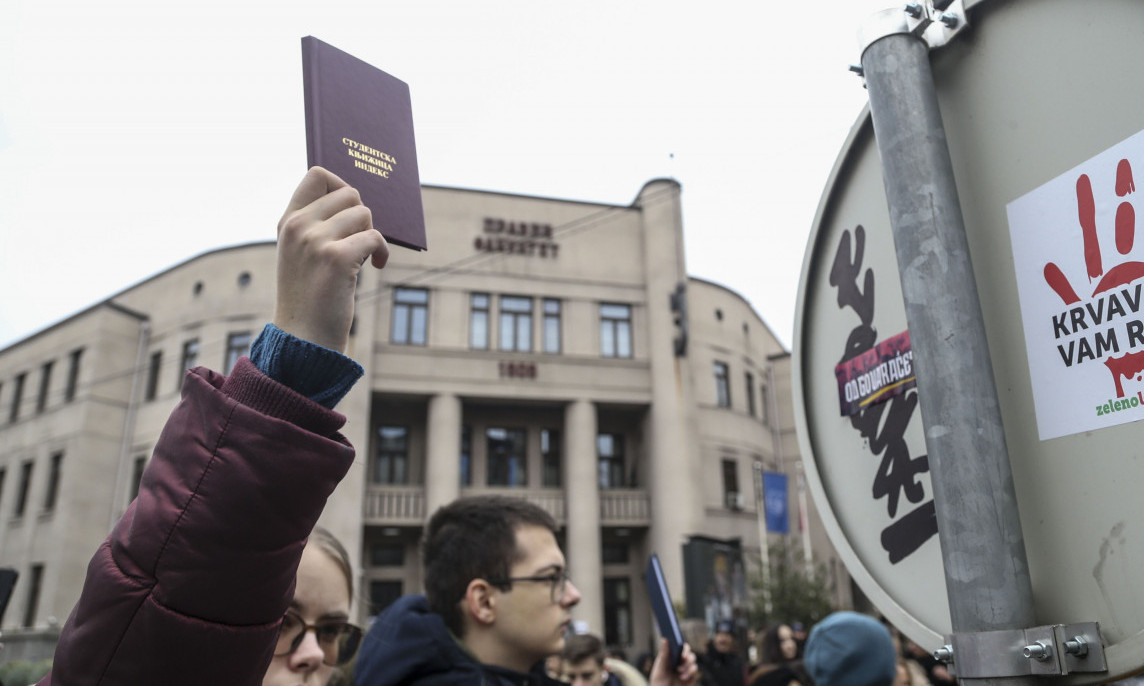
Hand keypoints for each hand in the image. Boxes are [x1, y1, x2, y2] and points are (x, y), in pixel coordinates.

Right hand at [274, 166, 388, 351]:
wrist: (303, 338)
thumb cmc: (309, 297)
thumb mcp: (301, 254)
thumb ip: (317, 225)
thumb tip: (355, 199)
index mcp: (287, 221)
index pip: (317, 174)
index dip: (341, 185)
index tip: (349, 209)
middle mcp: (298, 226)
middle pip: (349, 193)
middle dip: (362, 216)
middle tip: (360, 240)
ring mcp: (315, 241)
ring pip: (364, 213)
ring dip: (372, 235)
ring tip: (366, 256)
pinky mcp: (337, 258)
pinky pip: (374, 237)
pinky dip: (381, 251)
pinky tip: (376, 265)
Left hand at [649, 640, 697, 685]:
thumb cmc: (659, 682)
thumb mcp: (660, 668)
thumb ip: (664, 654)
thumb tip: (664, 638)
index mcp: (672, 656)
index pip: (679, 645)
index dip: (680, 643)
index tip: (679, 644)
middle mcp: (680, 661)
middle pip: (688, 652)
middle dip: (686, 654)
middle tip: (682, 658)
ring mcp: (686, 669)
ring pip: (693, 660)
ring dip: (687, 665)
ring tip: (679, 671)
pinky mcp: (691, 677)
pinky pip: (694, 670)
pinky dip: (690, 673)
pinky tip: (683, 678)